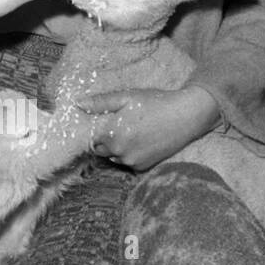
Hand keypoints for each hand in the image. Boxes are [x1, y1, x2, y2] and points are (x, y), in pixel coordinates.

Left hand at [75, 85, 219, 170]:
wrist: (186, 116)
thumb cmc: (156, 103)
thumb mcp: (126, 97)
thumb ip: (100, 102)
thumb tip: (78, 103)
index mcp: (111, 134)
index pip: (90, 138)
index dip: (95, 129)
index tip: (104, 121)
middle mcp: (119, 152)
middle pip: (100, 150)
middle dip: (105, 139)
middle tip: (120, 124)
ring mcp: (131, 161)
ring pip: (114, 157)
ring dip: (117, 148)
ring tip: (132, 131)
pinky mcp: (143, 167)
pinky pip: (128, 162)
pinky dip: (130, 154)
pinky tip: (141, 140)